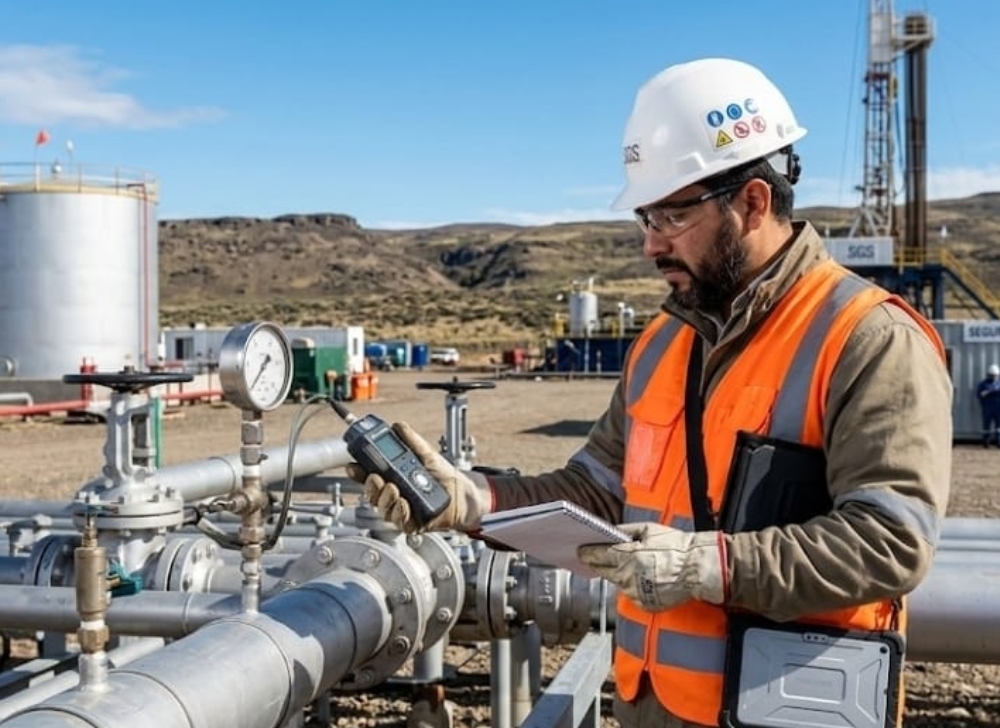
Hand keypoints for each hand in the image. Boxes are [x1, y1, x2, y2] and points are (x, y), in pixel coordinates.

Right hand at [345, 421, 491, 533]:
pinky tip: (404, 504)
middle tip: (376, 477)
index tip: (354, 465)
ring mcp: (401, 510)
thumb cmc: (444, 477)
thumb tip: (397, 426)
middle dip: (370, 486)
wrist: (464, 494)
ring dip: (385, 499)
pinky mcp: (412, 523)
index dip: (358, 472)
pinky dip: (399, 513)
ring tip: (394, 488)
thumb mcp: (426, 454)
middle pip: (372, 494)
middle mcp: (394, 495)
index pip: (368, 476)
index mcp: (392, 478)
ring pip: (383, 509)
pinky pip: (399, 522)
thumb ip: (411, 440)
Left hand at [577, 523, 726, 610]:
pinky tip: (646, 577)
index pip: (599, 555)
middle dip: (600, 564)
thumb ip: (626, 530)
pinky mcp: (644, 604)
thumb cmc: (676, 547)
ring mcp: (636, 592)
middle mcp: (628, 576)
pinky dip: (634, 586)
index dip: (587, 553)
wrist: (698, 569)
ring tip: (635, 565)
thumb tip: (609, 530)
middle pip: (604, 571)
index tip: (580, 552)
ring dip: (620, 575)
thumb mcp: (649, 530)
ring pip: (618, 583)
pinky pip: (632, 593)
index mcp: (628, 556)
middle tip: (598, 558)